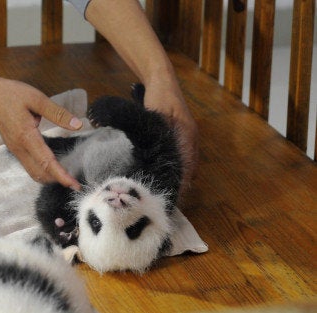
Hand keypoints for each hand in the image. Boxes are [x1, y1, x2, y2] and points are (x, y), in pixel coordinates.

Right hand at [0, 77, 82, 189]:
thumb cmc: (10, 94)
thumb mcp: (37, 99)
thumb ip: (58, 114)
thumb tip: (77, 125)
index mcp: (26, 137)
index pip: (47, 163)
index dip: (62, 176)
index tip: (75, 185)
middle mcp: (19, 148)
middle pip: (40, 174)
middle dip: (57, 180)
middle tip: (74, 180)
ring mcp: (15, 149)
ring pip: (33, 171)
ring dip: (49, 176)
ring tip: (66, 174)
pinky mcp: (13, 147)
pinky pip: (29, 164)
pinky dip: (42, 169)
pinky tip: (52, 163)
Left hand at [143, 76, 198, 194]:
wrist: (160, 81)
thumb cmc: (157, 98)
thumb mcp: (155, 117)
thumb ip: (160, 137)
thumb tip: (162, 159)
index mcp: (187, 135)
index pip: (188, 165)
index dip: (181, 181)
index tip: (173, 195)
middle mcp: (191, 138)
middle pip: (190, 167)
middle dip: (181, 182)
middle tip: (167, 197)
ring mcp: (188, 137)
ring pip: (188, 164)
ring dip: (180, 176)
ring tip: (167, 190)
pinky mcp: (182, 136)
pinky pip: (184, 157)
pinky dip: (179, 168)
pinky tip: (167, 175)